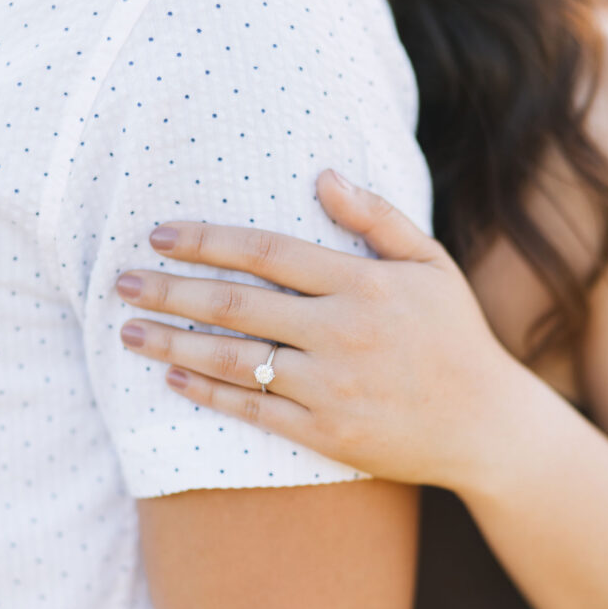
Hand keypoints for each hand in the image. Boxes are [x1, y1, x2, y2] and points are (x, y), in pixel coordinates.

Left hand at [116, 170, 514, 489]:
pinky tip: (173, 381)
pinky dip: (209, 396)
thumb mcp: (431, 265)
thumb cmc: (455, 337)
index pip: (268, 252)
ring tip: (127, 332)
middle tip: (121, 282)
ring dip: (173, 345)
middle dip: (170, 290)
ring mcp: (331, 388)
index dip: (208, 240)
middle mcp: (342, 333)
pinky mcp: (326, 434)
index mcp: (364, 284)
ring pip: (234, 361)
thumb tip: (322, 175)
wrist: (486, 426)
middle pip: (237, 305)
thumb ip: (378, 218)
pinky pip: (254, 412)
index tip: (159, 233)